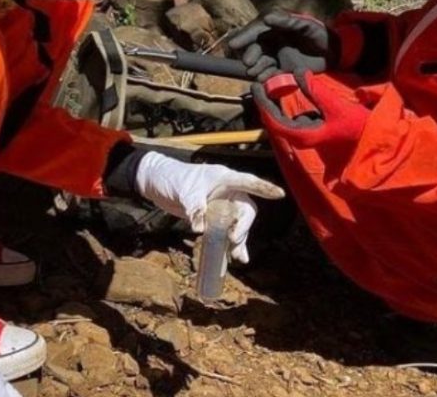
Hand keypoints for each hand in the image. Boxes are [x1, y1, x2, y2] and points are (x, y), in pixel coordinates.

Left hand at [135, 151, 284, 262]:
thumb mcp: (184, 192)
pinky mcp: (213, 218)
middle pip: (245, 210)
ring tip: (236, 256)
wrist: (157, 183)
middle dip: (243, 226)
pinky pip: (228, 232)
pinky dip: (232, 245)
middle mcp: (227, 192)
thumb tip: (200, 229)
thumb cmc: (173, 179)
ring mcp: (221, 206)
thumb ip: (194, 209)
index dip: (263, 188)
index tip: (279, 194)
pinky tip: (238, 258)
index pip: (248, 182)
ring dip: (239, 240)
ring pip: (238, 224)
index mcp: (224, 178)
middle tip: (232, 239)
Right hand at [228, 11, 336, 81]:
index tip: (234, 44)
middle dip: (250, 55)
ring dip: (256, 67)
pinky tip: (264, 79)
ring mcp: (277, 56)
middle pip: (255, 47)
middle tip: (248, 62)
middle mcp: (273, 41)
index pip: (256, 30)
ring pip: (260, 62)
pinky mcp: (282, 70)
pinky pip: (270, 73)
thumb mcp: (306, 26)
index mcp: (277, 27)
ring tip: (255, 73)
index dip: (244, 36)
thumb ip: (287, 21)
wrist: (336, 54)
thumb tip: (266, 18)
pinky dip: (265, 77)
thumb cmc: (322, 35)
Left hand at [251, 70, 370, 149]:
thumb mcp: (336, 106)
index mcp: (302, 136)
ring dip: (274, 101)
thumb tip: (297, 73)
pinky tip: (285, 87)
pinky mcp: (310, 128)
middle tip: (259, 81)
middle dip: (266, 100)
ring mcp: (304, 133)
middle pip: (273, 119)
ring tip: (269, 81)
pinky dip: (285, 103)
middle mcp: (300, 137)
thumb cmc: (355, 125)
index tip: (256, 86)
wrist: (370, 137)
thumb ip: (316, 91)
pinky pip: (291, 115)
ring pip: (281, 117)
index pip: (273, 120)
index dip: (262, 103)